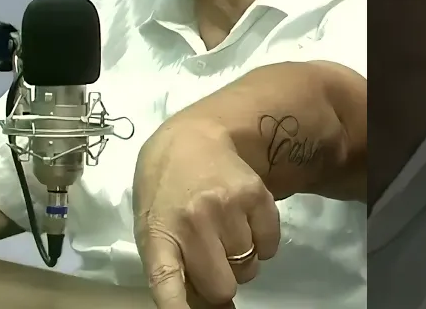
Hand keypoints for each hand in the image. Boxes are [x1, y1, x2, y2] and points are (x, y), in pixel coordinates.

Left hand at [132, 117, 280, 307]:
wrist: (192, 137)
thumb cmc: (166, 191)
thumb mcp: (155, 227)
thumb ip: (175, 269)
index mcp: (158, 233)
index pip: (166, 281)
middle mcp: (192, 220)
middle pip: (223, 286)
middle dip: (221, 280)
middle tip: (212, 257)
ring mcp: (226, 206)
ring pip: (249, 267)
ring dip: (240, 258)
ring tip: (224, 230)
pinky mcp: (256, 195)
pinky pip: (270, 247)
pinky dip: (262, 243)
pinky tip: (243, 220)